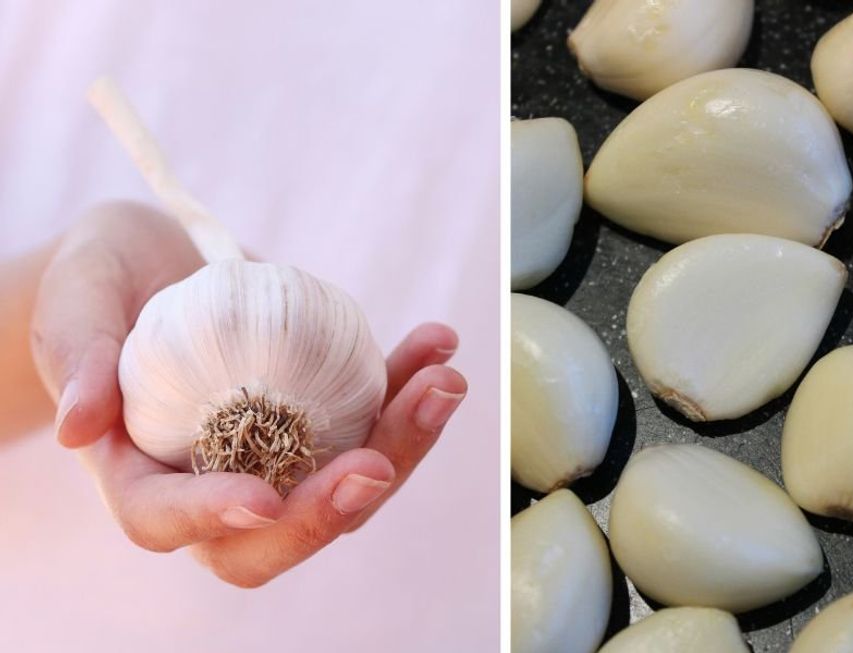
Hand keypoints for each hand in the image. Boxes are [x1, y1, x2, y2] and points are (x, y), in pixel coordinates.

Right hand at [31, 201, 466, 586]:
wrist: (158, 261)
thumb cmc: (102, 282)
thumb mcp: (76, 298)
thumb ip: (76, 354)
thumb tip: (78, 424)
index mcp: (141, 472)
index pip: (166, 519)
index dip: (211, 519)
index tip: (260, 498)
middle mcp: (216, 481)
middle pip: (277, 531)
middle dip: (334, 507)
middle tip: (379, 460)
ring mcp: (278, 454)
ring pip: (345, 484)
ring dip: (401, 443)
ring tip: (442, 381)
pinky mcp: (322, 418)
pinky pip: (371, 423)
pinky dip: (407, 390)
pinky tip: (436, 345)